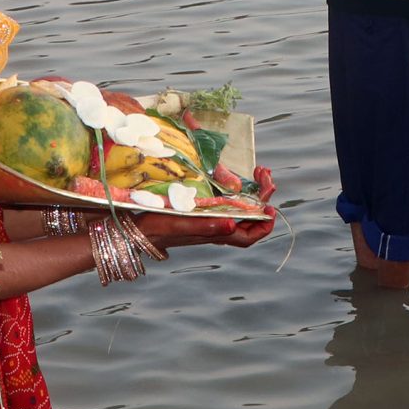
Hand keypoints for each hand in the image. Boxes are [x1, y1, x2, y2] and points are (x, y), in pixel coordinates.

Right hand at [137, 167, 278, 249]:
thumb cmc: (157, 228)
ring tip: (257, 171)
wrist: (137, 228)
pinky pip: (227, 201)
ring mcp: (210, 218)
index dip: (265, 225)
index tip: (271, 206)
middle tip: (264, 173)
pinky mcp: (201, 210)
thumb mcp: (181, 224)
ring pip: (240, 208)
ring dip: (253, 191)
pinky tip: (236, 175)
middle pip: (249, 218)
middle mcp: (217, 227)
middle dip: (262, 197)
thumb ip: (207, 226)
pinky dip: (237, 188)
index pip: (249, 237)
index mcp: (215, 233)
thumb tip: (233, 224)